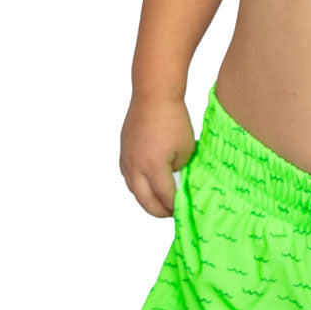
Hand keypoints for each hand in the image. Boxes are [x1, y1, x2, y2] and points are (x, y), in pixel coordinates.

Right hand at [119, 96, 195, 217]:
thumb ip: (181, 169)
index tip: (184, 210)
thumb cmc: (174, 119)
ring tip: (161, 203)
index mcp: (153, 167)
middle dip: (159, 211)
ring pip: (134, 190)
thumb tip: (176, 181)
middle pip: (145, 200)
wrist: (153, 95)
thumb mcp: (187, 149)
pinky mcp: (124, 152)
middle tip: (171, 214)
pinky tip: (148, 186)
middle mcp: (135, 166)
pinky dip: (139, 185)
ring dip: (147, 199)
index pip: (165, 197)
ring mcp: (126, 160)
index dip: (175, 207)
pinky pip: (129, 176)